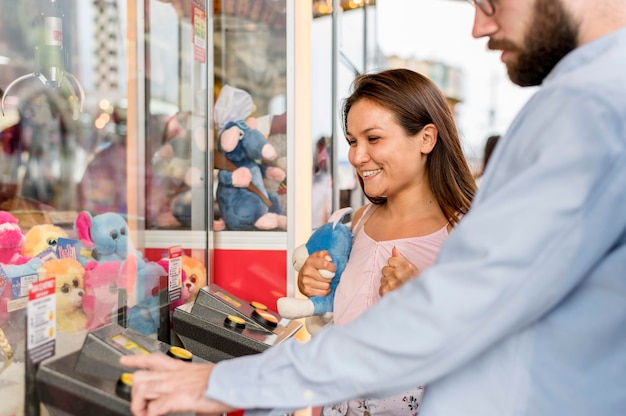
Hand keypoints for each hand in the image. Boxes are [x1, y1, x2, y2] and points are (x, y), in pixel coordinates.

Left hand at [119, 353, 236, 415]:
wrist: (233, 382)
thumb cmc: (224, 381)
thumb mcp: (206, 380)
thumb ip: (196, 390)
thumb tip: (200, 404)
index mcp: (181, 368)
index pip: (153, 359)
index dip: (136, 360)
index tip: (124, 361)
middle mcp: (174, 375)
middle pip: (140, 376)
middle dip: (133, 391)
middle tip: (137, 403)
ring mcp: (174, 385)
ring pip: (141, 390)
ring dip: (138, 405)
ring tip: (144, 414)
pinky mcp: (177, 398)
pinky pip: (154, 408)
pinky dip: (149, 415)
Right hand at [297, 250, 334, 296]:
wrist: (302, 276)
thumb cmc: (312, 266)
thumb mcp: (318, 257)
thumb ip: (324, 254)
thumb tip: (329, 259)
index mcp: (310, 261)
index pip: (325, 264)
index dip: (332, 267)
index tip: (332, 269)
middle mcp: (306, 271)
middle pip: (327, 278)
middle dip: (330, 277)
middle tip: (327, 276)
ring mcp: (305, 282)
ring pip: (326, 286)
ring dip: (327, 285)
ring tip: (324, 282)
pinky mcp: (306, 291)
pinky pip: (323, 293)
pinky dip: (325, 291)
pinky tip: (321, 287)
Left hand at [379, 246, 419, 296]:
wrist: (418, 301)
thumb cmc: (416, 285)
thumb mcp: (412, 269)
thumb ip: (401, 258)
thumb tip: (394, 248)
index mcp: (405, 266)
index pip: (390, 260)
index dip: (394, 266)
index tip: (400, 272)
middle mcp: (397, 273)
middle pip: (385, 269)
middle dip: (390, 275)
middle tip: (398, 281)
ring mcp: (391, 282)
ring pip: (382, 279)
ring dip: (387, 283)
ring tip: (396, 288)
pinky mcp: (385, 291)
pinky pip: (381, 288)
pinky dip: (386, 291)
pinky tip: (393, 293)